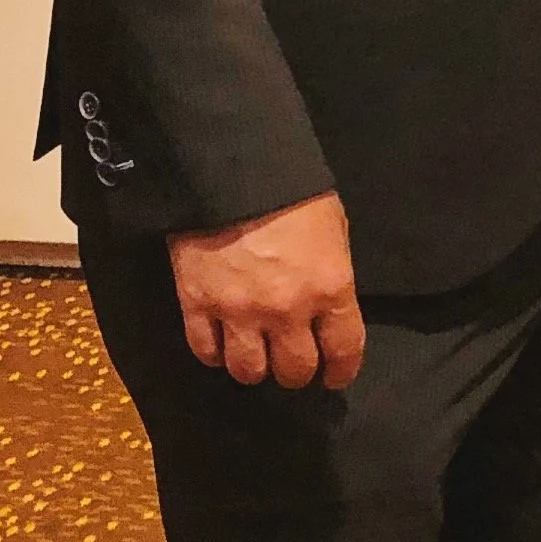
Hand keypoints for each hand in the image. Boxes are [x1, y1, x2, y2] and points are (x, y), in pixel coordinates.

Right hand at [168, 192, 365, 389]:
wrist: (229, 165)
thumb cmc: (291, 191)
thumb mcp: (333, 229)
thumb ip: (330, 276)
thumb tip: (326, 307)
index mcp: (329, 288)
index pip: (343, 351)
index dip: (341, 371)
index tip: (335, 376)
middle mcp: (287, 310)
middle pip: (293, 371)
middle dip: (295, 372)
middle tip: (291, 362)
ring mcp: (238, 311)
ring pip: (248, 371)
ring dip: (255, 367)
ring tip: (254, 354)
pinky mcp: (197, 304)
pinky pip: (206, 351)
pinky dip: (215, 353)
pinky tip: (221, 343)